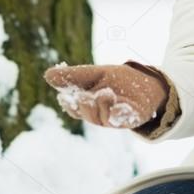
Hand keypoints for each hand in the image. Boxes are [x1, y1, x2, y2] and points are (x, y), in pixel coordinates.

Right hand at [43, 63, 167, 128]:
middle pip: (88, 114)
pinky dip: (120, 114)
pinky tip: (118, 106)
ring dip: (102, 107)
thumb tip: (47, 75)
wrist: (147, 83)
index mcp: (89, 104)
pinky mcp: (133, 117)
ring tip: (104, 93)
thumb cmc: (118, 81)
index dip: (69, 104)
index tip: (65, 97)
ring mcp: (117, 118)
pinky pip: (124, 119)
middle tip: (83, 96)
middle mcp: (100, 114)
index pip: (74, 107)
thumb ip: (74, 76)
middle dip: (85, 105)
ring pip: (104, 118)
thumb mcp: (94, 74)